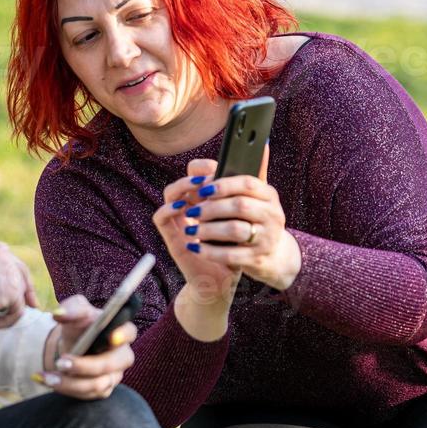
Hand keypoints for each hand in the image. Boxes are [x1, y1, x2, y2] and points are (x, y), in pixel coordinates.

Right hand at [0, 239, 38, 327]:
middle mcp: (4, 253)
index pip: (14, 263)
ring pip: (21, 298)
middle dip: (28, 295)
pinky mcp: (12, 289)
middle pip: (24, 276)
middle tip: (33, 307)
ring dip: (7, 313)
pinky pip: (17, 312)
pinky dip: (4, 321)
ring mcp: (9, 270)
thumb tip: (15, 296)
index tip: (29, 296)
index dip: (23, 280)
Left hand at [34, 295, 136, 399]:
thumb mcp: (75, 310)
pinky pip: (86, 395)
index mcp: (121, 330)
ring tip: (48, 376)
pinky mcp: (102, 390)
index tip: (111, 337)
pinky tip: (47, 380)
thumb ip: (70, 308)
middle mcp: (122, 355)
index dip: (122, 334)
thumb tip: (58, 313)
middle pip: (111, 364)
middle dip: (85, 366)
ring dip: (70, 382)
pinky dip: (65, 389)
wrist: (72, 343)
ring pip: (97, 384)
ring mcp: (114, 375)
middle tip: (61, 362)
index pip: (129, 332)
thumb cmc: (79, 324)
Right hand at [154, 158, 239, 338]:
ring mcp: (179, 221)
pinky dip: (168, 208)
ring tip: (197, 187)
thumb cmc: (235, 248)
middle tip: (209, 178)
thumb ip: (252, 188)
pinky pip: (160, 216)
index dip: (202, 166)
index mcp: (206, 200)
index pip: (197, 173)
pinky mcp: (172, 236)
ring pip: (169, 193)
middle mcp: (191, 207)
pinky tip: (184, 207)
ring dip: (181, 187)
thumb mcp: (247, 216)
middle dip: (196, 175)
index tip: (216, 167)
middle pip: (184, 180)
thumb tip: (265, 147)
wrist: (224, 280)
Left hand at [185, 146, 300, 290]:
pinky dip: (210, 251)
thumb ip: (254, 173)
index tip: (202, 187)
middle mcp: (273, 215)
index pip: (248, 183)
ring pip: (235, 230)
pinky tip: (195, 248)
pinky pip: (231, 254)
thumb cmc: (258, 219)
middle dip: (212, 207)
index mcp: (270, 195)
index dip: (223, 184)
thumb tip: (263, 143)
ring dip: (208, 229)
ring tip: (190, 228)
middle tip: (192, 210)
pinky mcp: (258, 259)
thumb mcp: (259, 197)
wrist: (274, 256)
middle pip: (239, 205)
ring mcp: (267, 238)